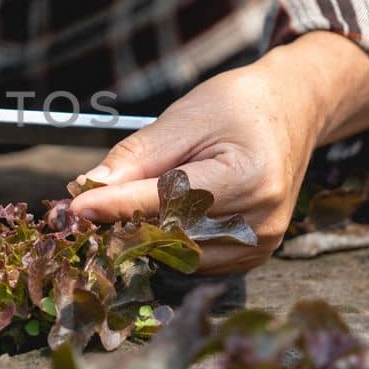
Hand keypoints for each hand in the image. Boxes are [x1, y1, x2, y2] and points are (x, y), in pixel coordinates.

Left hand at [69, 32, 368, 273]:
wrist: (292, 111)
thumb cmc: (238, 107)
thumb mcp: (185, 117)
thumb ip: (138, 156)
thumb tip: (90, 188)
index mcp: (248, 177)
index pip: (169, 200)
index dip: (118, 205)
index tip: (77, 207)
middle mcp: (260, 218)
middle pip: (172, 234)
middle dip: (123, 222)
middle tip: (85, 206)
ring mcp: (261, 243)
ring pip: (179, 255)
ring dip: (142, 236)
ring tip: (123, 205)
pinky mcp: (255, 255)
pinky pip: (195, 261)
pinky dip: (167, 243)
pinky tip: (157, 218)